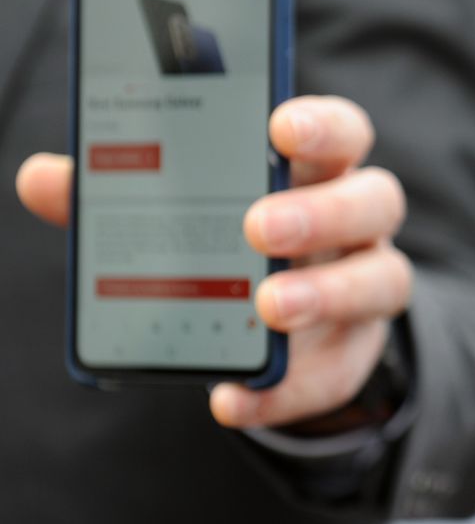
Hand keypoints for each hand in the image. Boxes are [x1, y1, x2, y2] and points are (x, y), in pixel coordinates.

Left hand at [16, 95, 409, 428]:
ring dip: (327, 293)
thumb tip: (43, 178)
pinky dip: (286, 390)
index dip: (321, 125)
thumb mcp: (181, 212)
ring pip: (382, 279)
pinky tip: (234, 399)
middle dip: (322, 211)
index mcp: (317, 169)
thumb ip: (122, 193)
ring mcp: (366, 284)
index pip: (342, 130)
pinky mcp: (354, 353)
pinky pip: (336, 374)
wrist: (274, 326)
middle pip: (375, 198)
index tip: (279, 126)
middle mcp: (357, 221)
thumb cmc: (229, 241)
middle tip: (260, 227)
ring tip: (267, 309)